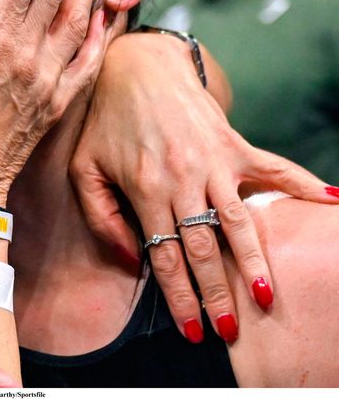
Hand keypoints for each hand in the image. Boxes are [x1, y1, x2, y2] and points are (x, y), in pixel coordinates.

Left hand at [70, 31, 338, 342]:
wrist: (137, 68)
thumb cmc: (106, 123)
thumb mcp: (84, 169)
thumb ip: (102, 219)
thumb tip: (133, 262)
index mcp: (144, 189)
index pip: (165, 255)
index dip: (180, 296)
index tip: (192, 329)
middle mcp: (183, 178)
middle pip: (203, 247)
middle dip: (218, 293)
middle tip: (230, 330)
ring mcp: (214, 160)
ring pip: (239, 221)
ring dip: (253, 260)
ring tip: (267, 296)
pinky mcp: (234, 144)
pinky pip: (275, 169)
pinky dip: (303, 187)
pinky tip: (331, 203)